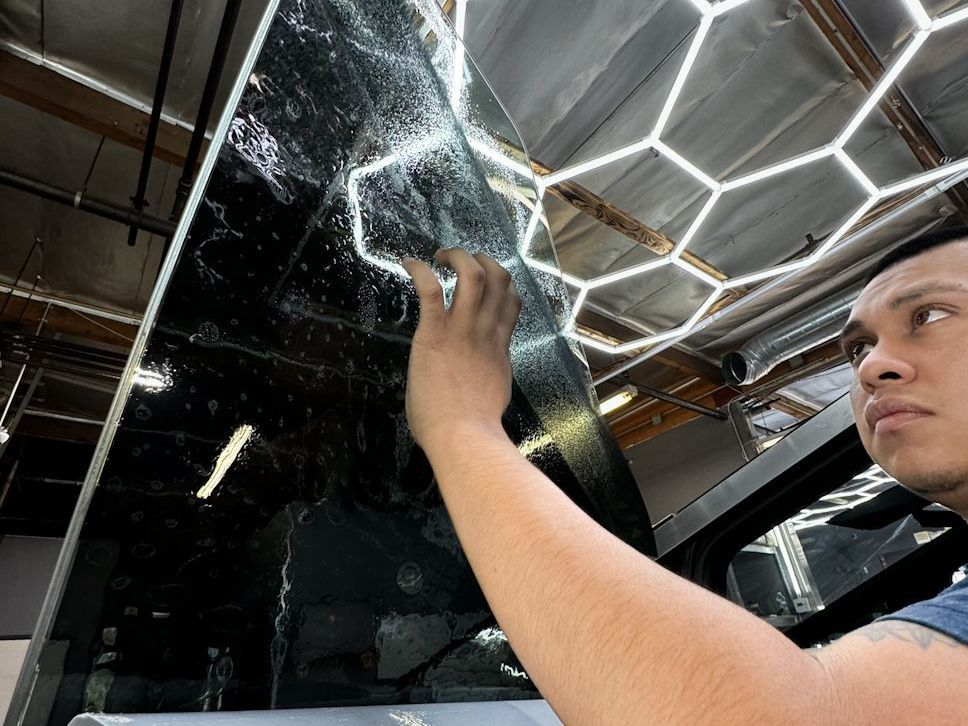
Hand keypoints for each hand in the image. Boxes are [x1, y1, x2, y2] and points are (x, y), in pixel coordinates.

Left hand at [401, 249, 521, 456]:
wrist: (464, 436)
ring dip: (456, 256)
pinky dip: (418, 270)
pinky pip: (430, 289)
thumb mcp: (492, 393)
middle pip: (498, 277)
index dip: (501, 282)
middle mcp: (485, 331)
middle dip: (481, 259)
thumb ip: (487, 375)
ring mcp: (462, 330)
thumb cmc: (472, 427)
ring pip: (472, 274)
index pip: (510, 300)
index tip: (485, 279)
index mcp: (498, 346)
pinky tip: (408, 263)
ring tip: (440, 255)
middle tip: (460, 260)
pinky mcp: (434, 334)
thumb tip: (479, 380)